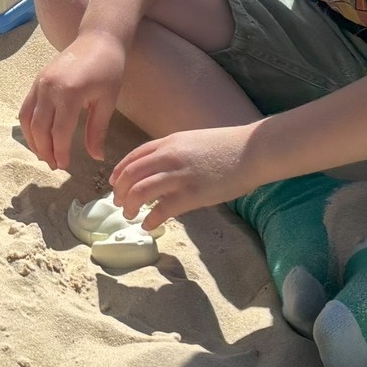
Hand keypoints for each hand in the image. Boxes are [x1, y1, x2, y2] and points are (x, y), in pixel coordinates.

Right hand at [18, 32, 125, 171]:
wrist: (97, 39)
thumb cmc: (108, 69)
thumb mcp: (107, 101)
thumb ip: (97, 130)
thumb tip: (96, 157)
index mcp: (70, 93)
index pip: (59, 132)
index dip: (60, 152)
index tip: (65, 166)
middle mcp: (49, 88)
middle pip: (39, 128)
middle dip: (45, 150)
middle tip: (54, 165)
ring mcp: (39, 83)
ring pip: (27, 119)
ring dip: (33, 140)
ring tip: (44, 155)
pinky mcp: (36, 81)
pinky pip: (26, 108)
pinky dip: (29, 126)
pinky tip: (38, 137)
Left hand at [109, 123, 258, 230]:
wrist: (253, 150)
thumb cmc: (228, 147)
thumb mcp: (193, 141)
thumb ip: (174, 152)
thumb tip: (161, 167)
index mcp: (168, 143)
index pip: (133, 157)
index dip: (119, 172)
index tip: (114, 183)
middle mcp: (168, 157)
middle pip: (130, 175)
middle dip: (120, 191)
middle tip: (119, 203)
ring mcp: (179, 175)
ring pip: (140, 191)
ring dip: (130, 206)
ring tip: (130, 215)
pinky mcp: (192, 194)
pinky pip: (162, 209)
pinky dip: (151, 219)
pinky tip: (149, 224)